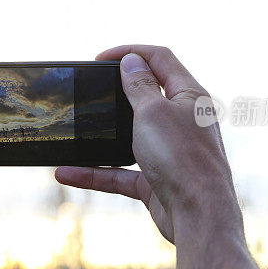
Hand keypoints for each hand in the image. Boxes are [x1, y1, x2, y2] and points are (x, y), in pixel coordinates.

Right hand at [55, 45, 240, 243]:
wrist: (199, 216)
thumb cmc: (182, 159)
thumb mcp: (153, 112)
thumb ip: (139, 85)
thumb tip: (132, 60)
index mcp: (189, 96)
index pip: (160, 59)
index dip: (130, 52)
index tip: (99, 59)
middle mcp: (182, 121)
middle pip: (147, 95)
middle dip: (116, 91)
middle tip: (90, 89)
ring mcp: (170, 151)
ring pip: (130, 135)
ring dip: (103, 134)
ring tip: (78, 128)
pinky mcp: (157, 180)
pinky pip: (121, 172)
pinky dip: (96, 172)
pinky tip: (67, 173)